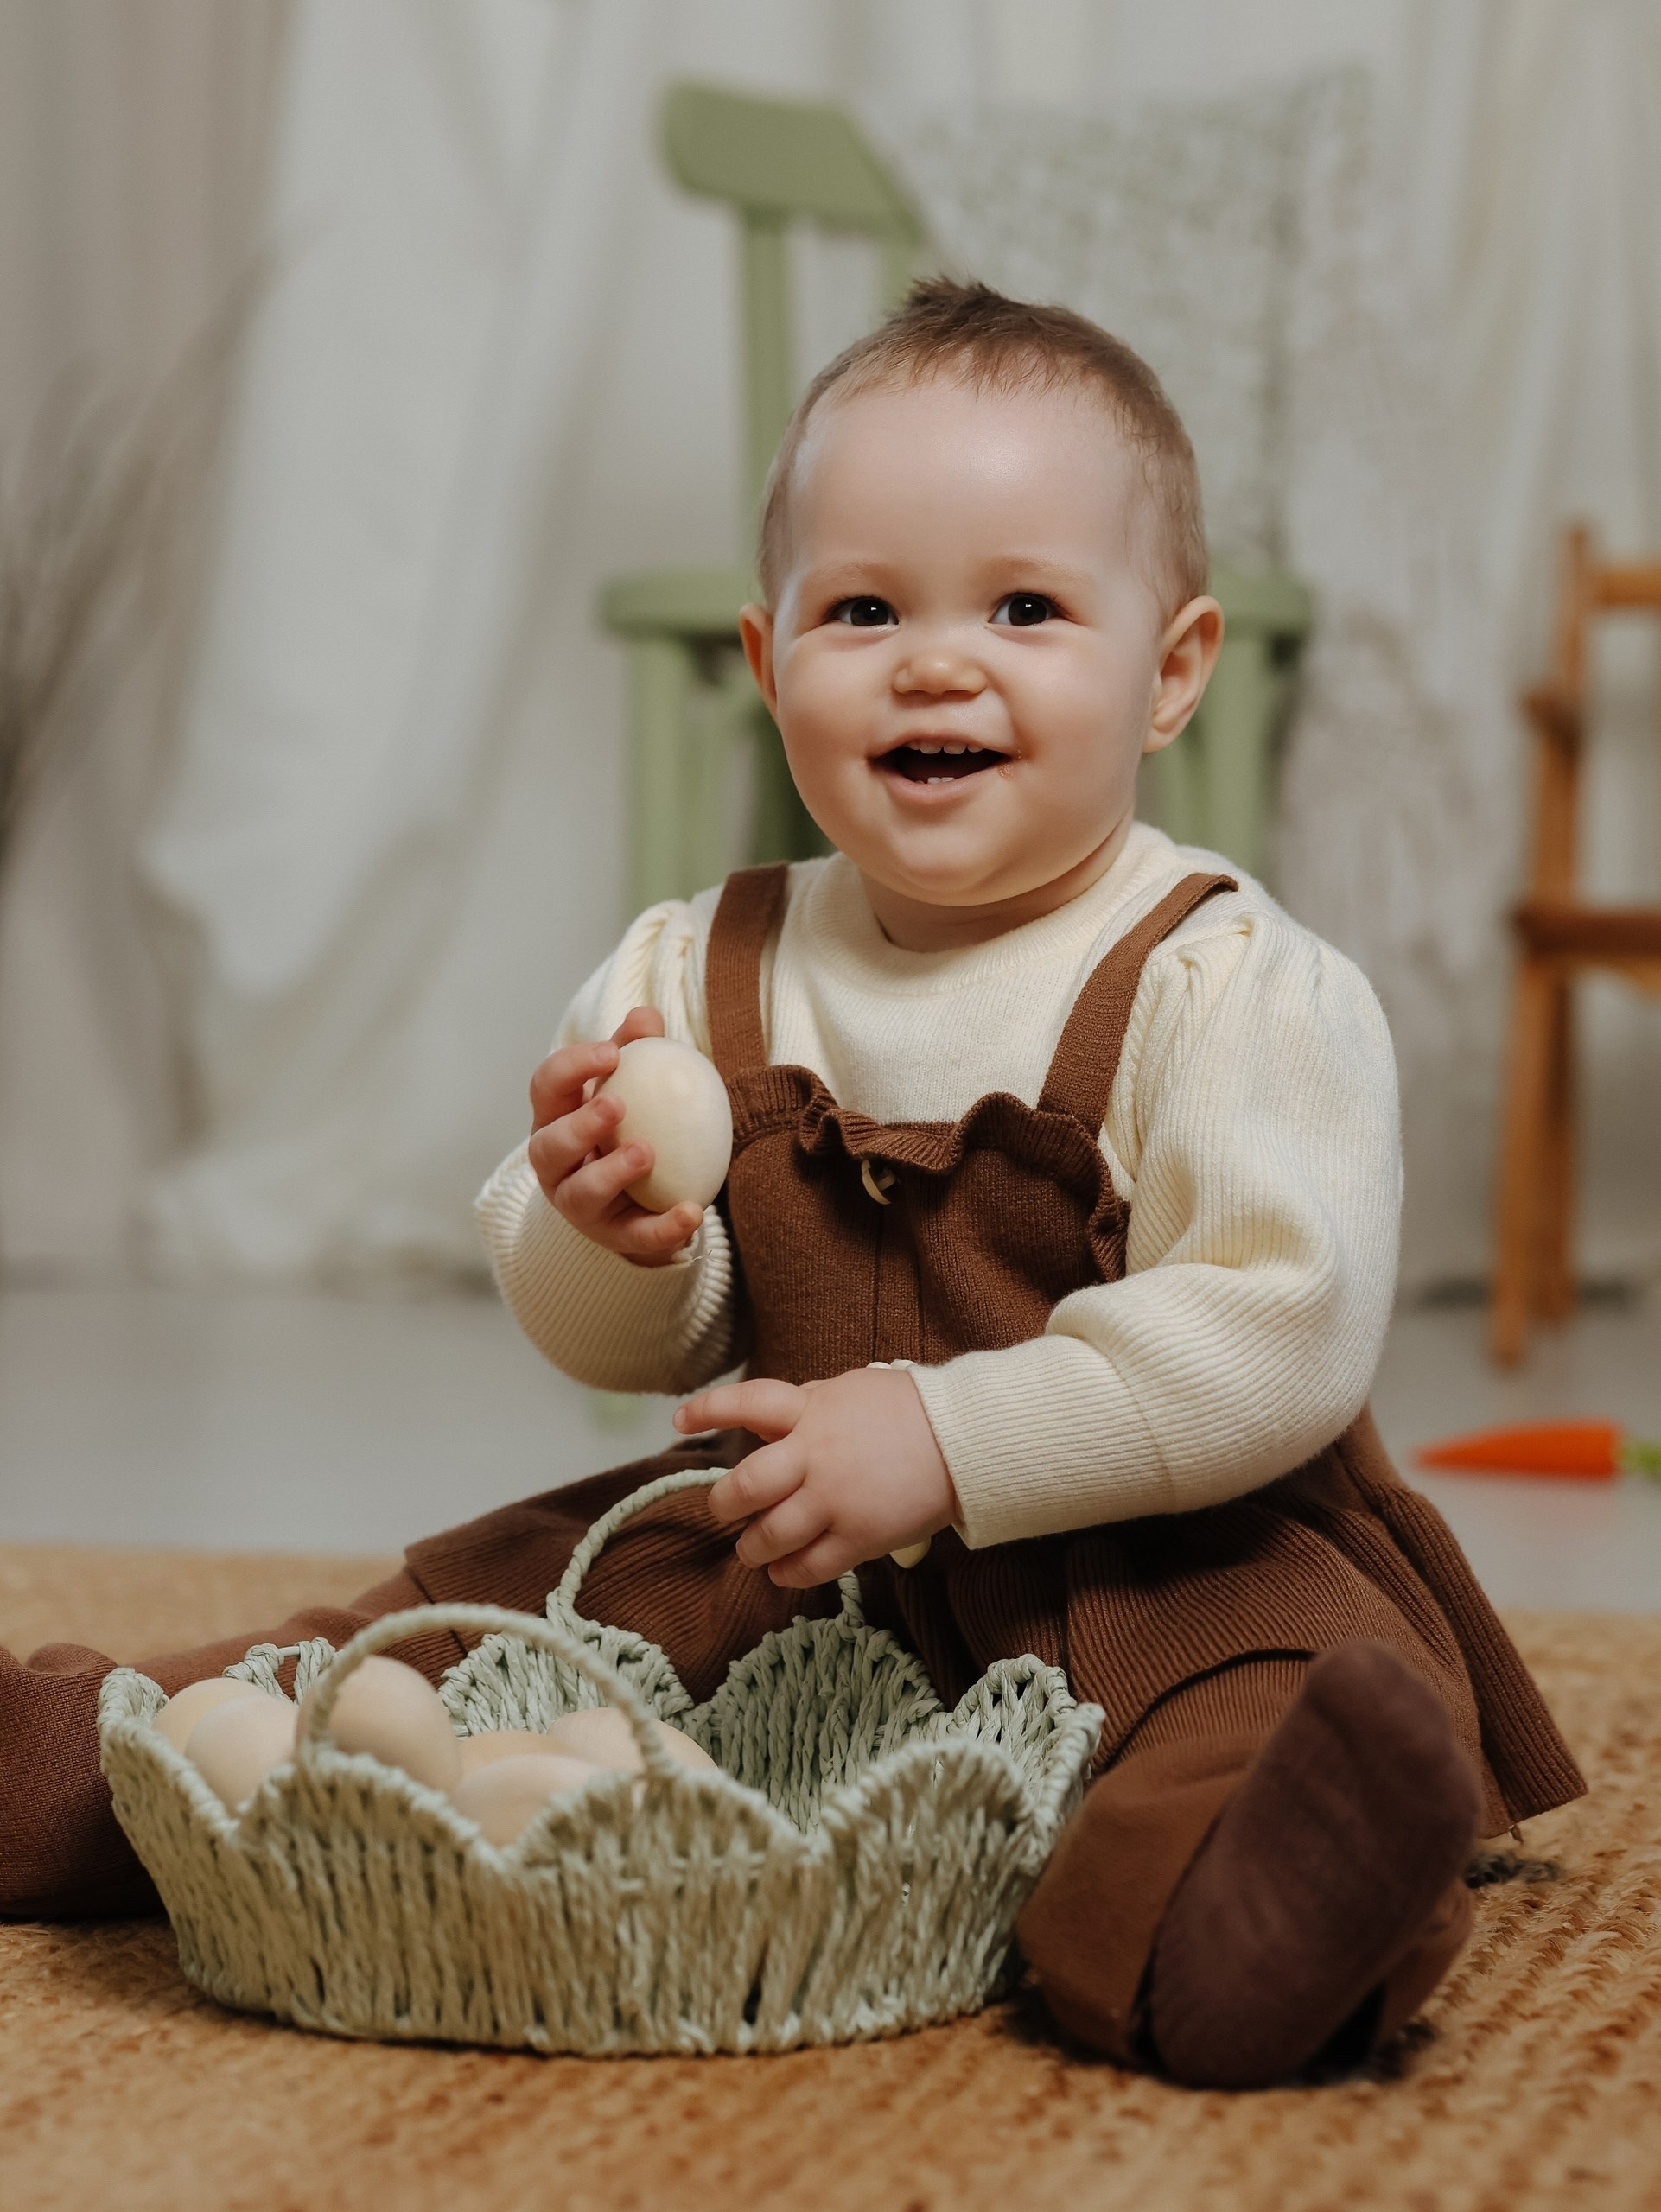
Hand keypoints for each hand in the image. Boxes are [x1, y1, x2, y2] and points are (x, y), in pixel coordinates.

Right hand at [527, 1006, 702, 1267]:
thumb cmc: (625, 1127)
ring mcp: (578, 1205)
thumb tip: (646, 1015)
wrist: (634, 1200)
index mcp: (555, 1118)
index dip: (572, 1068)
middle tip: (616, 1105)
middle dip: (579, 1125)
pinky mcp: (613, 1238)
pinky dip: (663, 1227)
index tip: (611, 1054)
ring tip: (646, 1153)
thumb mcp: (629, 1087)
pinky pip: (636, 1236)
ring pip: (581, 1194)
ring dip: (610, 1173)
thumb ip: (637, 1052)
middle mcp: (555, 1164)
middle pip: (550, 1146)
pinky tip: (693, 1211)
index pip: (546, 1087)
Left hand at [675, 1368, 958, 1586]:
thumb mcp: (851, 1391)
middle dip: (725, 1503)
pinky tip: (783, 1572)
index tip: (680, 1420)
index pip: (750, 1402)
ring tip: (753, 1550)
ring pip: (770, 1534)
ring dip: (752, 1547)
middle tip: (724, 1509)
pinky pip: (808, 1567)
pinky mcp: (860, 1537)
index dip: (710, 1410)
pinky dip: (787, 1574)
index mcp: (812, 1411)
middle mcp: (816, 1455)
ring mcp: (836, 1499)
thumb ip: (808, 1406)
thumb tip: (770, 1419)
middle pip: (747, 1485)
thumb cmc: (908, 1411)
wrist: (965, 1441)